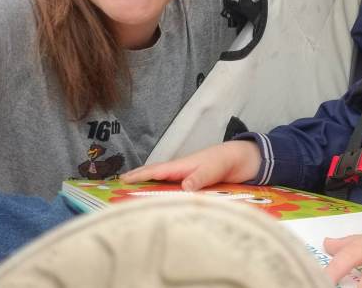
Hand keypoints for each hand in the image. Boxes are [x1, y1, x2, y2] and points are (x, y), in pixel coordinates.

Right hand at [120, 140, 260, 190]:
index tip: (121, 181)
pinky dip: (163, 192)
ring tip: (132, 197)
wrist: (243, 159)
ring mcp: (186, 177)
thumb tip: (184, 187)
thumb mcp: (213, 169)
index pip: (156, 171)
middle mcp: (181, 171)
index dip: (139, 176)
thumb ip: (200, 177)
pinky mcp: (194, 184)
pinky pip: (174, 189)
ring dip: (148, 187)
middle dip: (137, 180)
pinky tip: (159, 201)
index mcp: (182, 166)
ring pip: (163, 182)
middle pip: (155, 176)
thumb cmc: (226, 161)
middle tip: (118, 188)